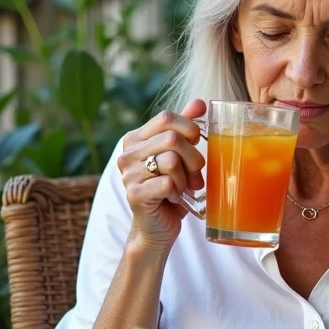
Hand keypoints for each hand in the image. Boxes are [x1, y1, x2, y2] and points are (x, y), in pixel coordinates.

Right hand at [118, 99, 206, 250]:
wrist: (158, 226)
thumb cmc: (171, 188)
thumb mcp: (180, 155)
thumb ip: (185, 128)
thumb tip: (200, 102)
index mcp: (136, 139)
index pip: (166, 117)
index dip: (189, 127)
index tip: (196, 142)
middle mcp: (127, 154)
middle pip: (172, 139)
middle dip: (193, 158)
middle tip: (195, 174)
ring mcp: (128, 174)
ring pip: (171, 161)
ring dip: (185, 177)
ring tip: (183, 187)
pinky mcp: (135, 195)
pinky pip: (168, 182)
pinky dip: (178, 191)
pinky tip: (173, 198)